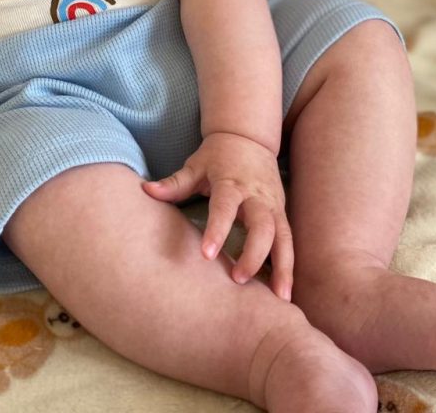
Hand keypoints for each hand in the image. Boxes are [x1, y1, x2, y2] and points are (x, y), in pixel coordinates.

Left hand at [142, 132, 292, 298]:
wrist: (248, 137)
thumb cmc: (217, 155)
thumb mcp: (195, 165)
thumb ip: (174, 183)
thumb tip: (146, 190)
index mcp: (231, 183)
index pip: (225, 207)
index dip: (217, 230)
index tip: (206, 255)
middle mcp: (256, 195)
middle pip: (262, 226)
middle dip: (254, 254)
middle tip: (239, 280)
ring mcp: (273, 204)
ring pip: (284, 237)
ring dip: (283, 267)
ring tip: (281, 298)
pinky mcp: (282, 212)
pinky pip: (288, 241)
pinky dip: (289, 266)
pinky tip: (285, 292)